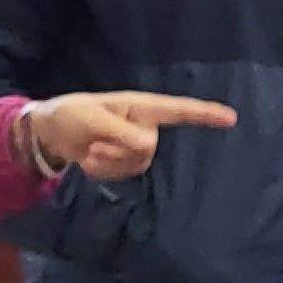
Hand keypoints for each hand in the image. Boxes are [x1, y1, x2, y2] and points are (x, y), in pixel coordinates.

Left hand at [28, 92, 237, 181]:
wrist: (50, 132)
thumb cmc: (71, 114)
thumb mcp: (92, 118)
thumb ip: (123, 133)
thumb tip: (150, 147)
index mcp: (142, 107)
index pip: (180, 111)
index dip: (206, 114)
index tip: (232, 118)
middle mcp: (145, 126)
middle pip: (148, 149)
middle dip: (119, 152)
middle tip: (93, 145)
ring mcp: (136, 145)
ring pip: (137, 165)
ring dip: (109, 163)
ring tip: (90, 151)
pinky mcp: (126, 162)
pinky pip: (125, 175)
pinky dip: (104, 172)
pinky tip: (90, 160)